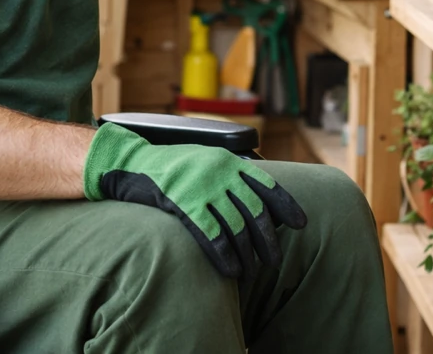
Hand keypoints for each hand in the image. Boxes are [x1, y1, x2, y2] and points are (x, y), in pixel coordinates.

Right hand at [83, 122, 306, 277]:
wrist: (131, 162)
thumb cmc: (169, 166)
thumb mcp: (205, 160)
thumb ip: (229, 174)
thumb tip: (257, 199)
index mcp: (228, 161)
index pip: (266, 185)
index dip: (286, 206)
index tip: (301, 224)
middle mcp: (220, 172)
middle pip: (254, 211)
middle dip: (267, 239)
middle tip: (274, 260)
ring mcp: (202, 187)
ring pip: (235, 227)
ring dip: (247, 253)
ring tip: (252, 271)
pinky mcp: (184, 203)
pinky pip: (211, 234)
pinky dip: (224, 255)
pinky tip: (231, 270)